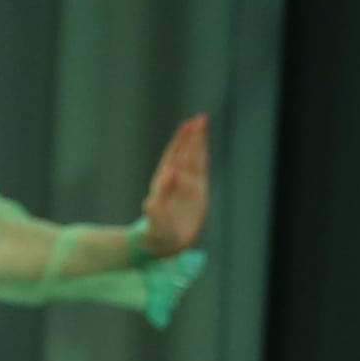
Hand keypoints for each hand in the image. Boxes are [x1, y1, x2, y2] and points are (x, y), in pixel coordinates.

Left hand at [139, 114, 213, 257]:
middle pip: (187, 153)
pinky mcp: (197, 194)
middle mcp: (176, 180)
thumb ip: (161, 195)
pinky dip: (202, 158)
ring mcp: (186, 185)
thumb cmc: (157, 230)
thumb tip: (170, 171)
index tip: (188, 125)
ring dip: (198, 143)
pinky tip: (203, 149)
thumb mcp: (156, 215)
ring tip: (202, 124)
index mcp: (166, 182)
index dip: (183, 141)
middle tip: (201, 118)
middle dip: (193, 137)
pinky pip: (200, 171)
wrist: (162, 242)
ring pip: (194, 159)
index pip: (176, 156)